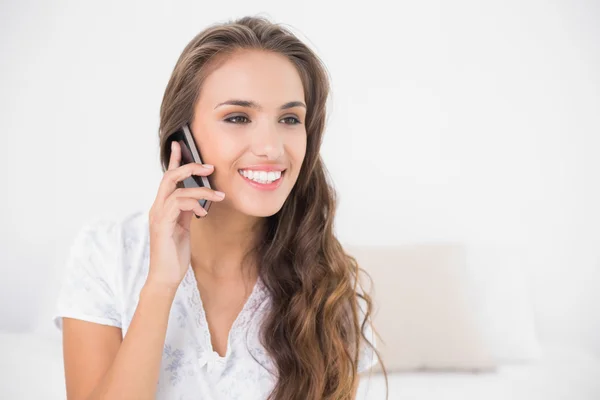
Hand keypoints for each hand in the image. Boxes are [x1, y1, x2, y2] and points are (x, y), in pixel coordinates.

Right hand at [146, 140, 224, 288]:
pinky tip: (204, 212)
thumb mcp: (185, 228)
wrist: (165, 277)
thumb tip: (199, 199)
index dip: (173, 160)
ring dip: (201, 189)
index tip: (180, 145)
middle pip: (169, 176)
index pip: (167, 178)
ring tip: (219, 195)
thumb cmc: (174, 254)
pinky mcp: (162, 224)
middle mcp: (158, 208)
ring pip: (176, 188)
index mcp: (163, 207)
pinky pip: (178, 203)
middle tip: (209, 167)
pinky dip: (194, 203)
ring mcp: (158, 215)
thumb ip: (188, 211)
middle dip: (189, 167)